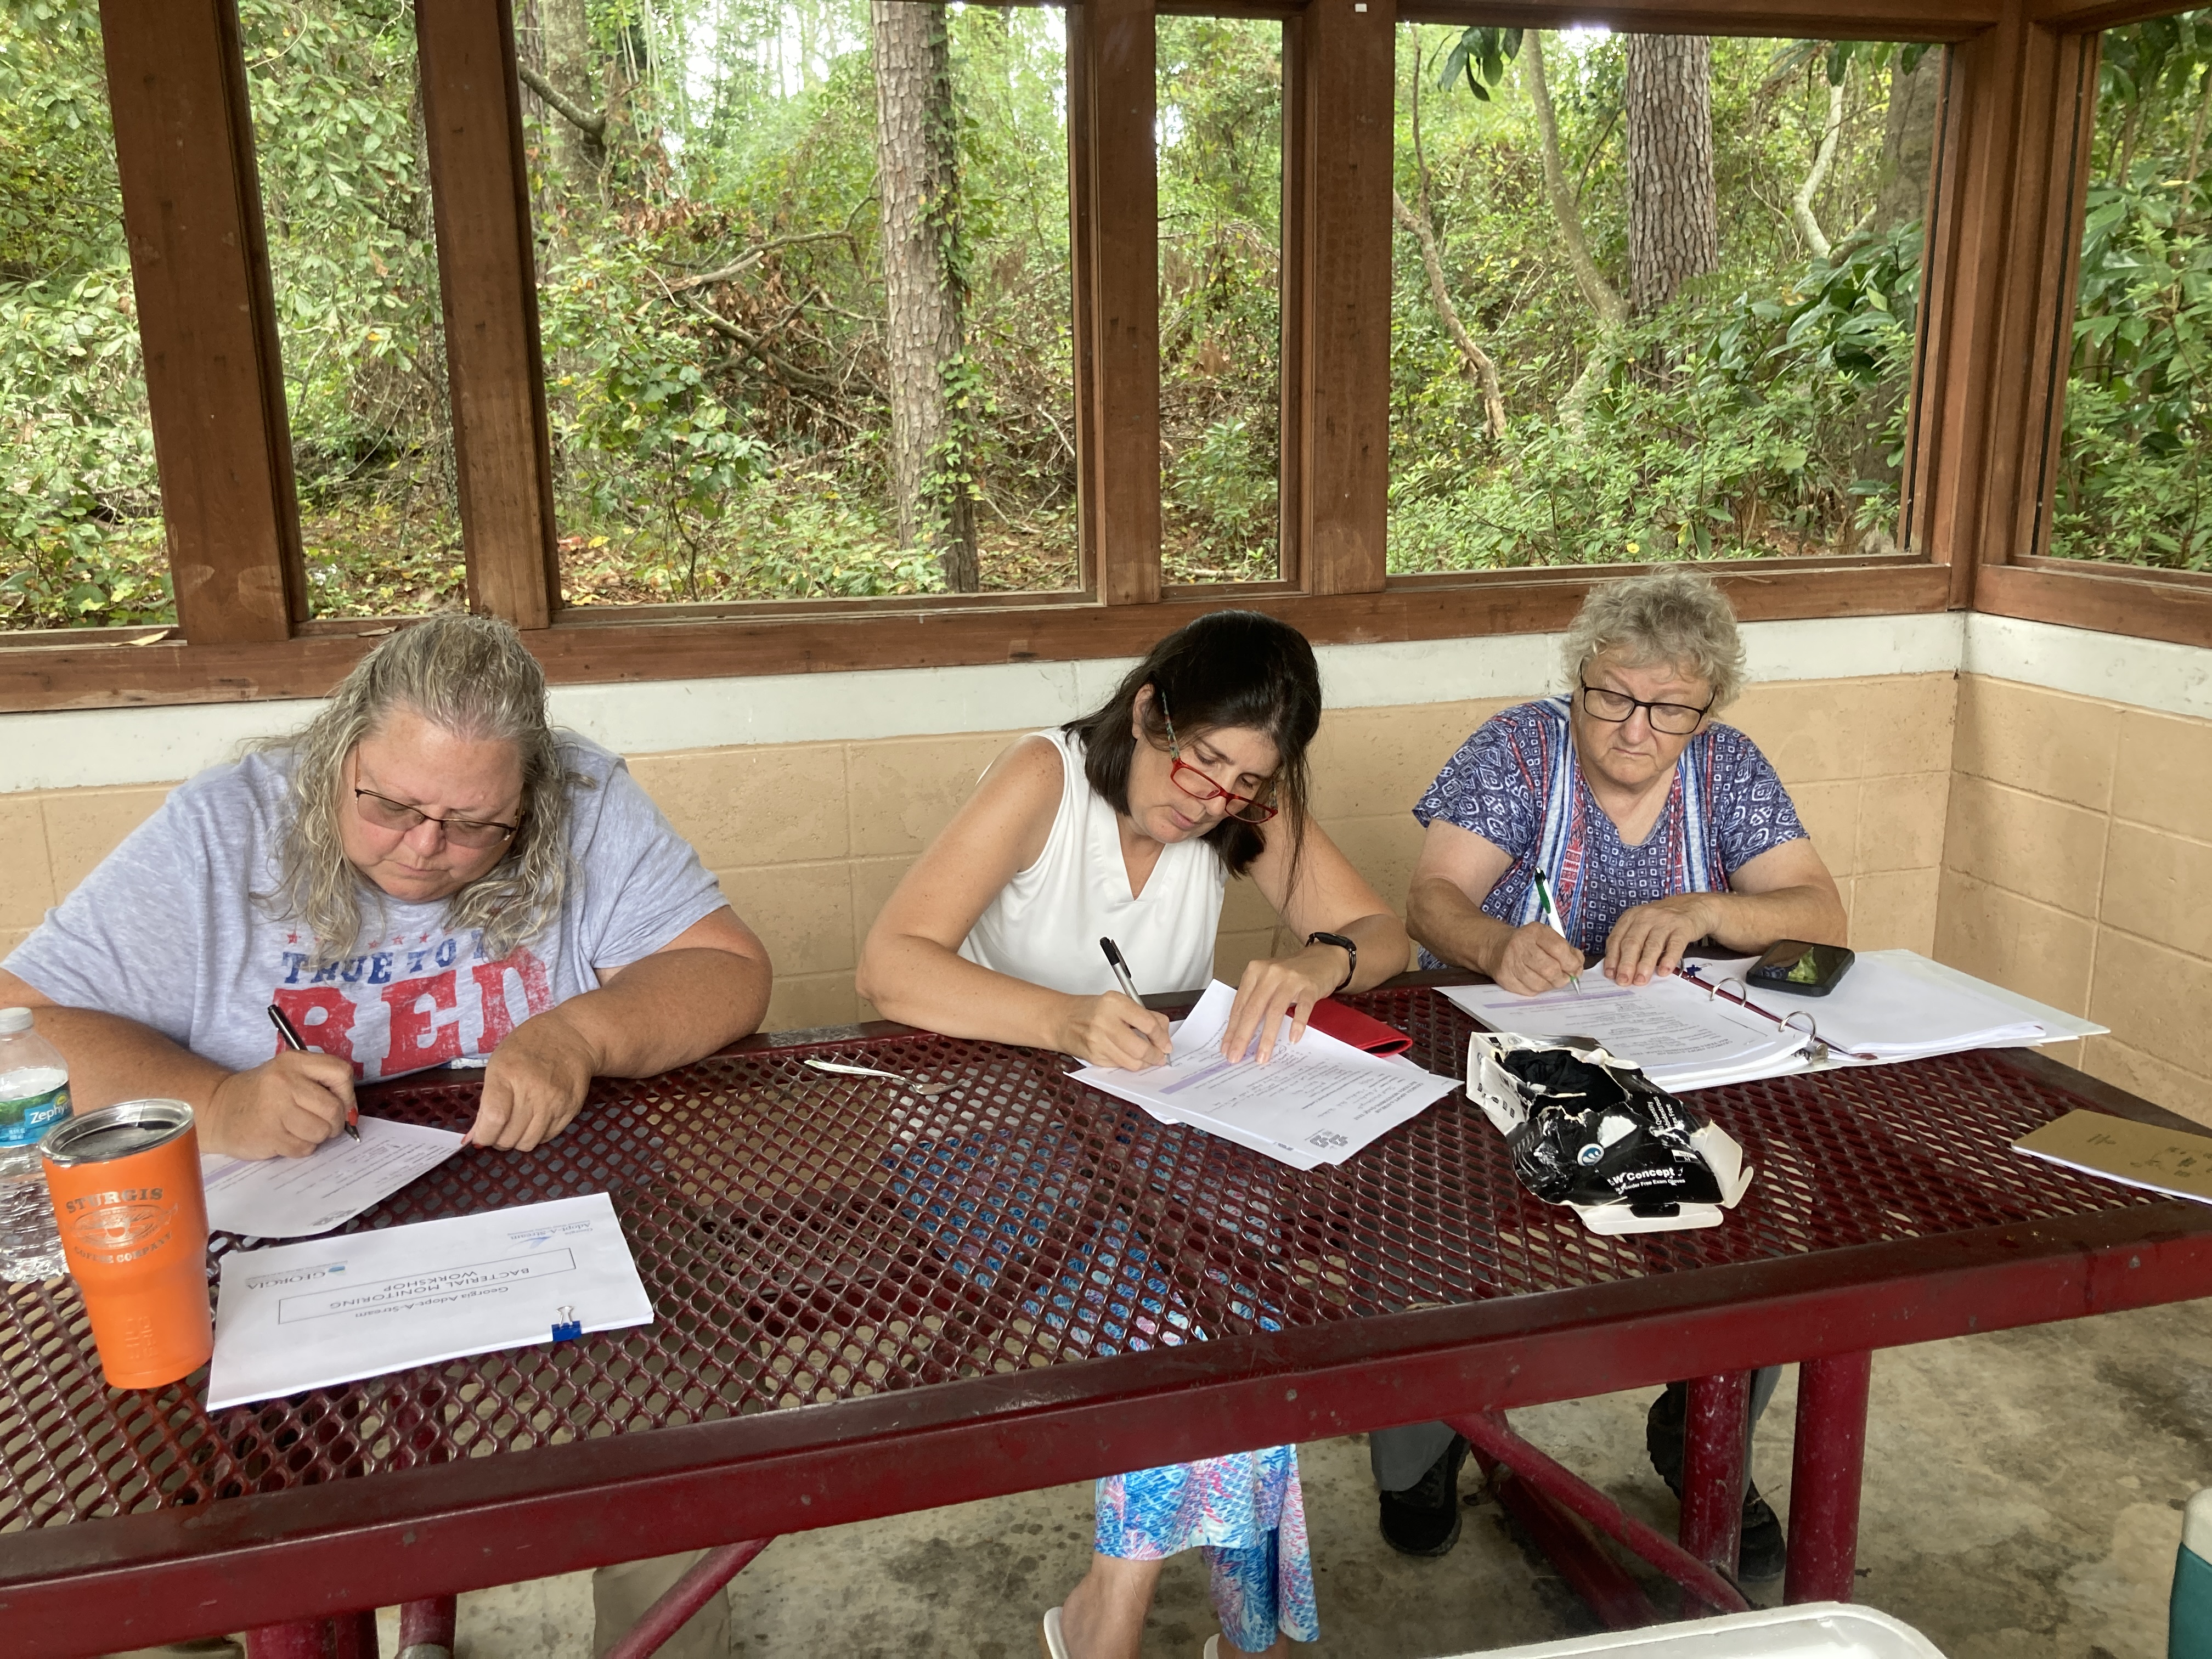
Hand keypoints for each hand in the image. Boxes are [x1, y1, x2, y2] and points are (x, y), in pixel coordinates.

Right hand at [204, 1051, 354, 1158]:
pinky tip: (286, 1138)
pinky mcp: (268, 1135)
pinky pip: (304, 1148)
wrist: (218, 1110)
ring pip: (321, 1131)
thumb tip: (352, 1113)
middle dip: (335, 1123)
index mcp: (294, 1062)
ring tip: (301, 1130)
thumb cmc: (262, 1093)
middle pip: (334, 1108)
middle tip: (323, 1124)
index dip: (348, 1094)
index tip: (341, 1105)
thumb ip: (321, 1084)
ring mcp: (275, 1109)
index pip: (341, 1073)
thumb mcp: (289, 1074)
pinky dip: (301, 1148)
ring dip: (317, 1137)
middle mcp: (284, 1082)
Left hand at [472, 1011, 599, 1149]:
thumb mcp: (498, 1064)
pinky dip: (536, 1135)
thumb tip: (473, 1137)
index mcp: (508, 1074)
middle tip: (497, 1130)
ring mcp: (555, 1101)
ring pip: (528, 1143)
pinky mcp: (571, 1109)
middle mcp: (533, 1090)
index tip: (481, 1135)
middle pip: (509, 1136)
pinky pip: (547, 1137)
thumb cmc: (527, 1047)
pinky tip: (533, 1121)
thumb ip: (486, 1101)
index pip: (494, 1118)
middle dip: (497, 1140)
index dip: (483, 1135)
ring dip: (517, 1141)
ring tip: (515, 1127)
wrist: (571, 1036)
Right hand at [1057, 992, 1171, 1069]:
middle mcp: (1105, 1022)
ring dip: (1144, 1063)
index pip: (1148, 1024)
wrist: (1061, 1020)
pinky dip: (1128, 1063)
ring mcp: (1098, 1041)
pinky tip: (1129, 1057)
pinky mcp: (1094, 1057)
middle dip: (1155, 1055)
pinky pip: (1119, 1065)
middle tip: (1160, 1056)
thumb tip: (1164, 1031)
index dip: (1162, 1037)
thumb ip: (1144, 1014)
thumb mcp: (1118, 1002)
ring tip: (1148, 1058)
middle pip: (1140, 1048)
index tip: (1166, 1043)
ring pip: (1131, 1062)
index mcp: (1114, 1003)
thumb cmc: (1091, 1010)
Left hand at [1223, 945, 1343, 1064]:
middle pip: (1253, 1009)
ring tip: (1263, 1056)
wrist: (1322, 958)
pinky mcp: (1309, 986)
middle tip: (1236, 1056)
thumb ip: (1255, 1000)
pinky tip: (1293, 1039)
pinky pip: (1303, 1007)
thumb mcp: (1268, 981)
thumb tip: (1241, 1033)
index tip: (1226, 1048)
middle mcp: (1270, 973)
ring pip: (1275, 1011)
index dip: (1232, 1029)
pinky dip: (1297, 1024)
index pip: (1240, 1005)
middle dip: (1243, 1036)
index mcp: (1254, 972)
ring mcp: (1290, 979)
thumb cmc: (1291, 974)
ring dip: (1267, 1037)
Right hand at [1485, 923, 1586, 995]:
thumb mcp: (1547, 938)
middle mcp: (1520, 945)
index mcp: (1535, 932)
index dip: (1572, 962)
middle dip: (1562, 977)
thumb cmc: (1529, 943)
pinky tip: (1536, 981)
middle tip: (1565, 978)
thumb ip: (1566, 950)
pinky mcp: (1505, 978)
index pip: (1559, 949)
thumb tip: (1578, 967)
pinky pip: (1529, 991)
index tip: (1576, 968)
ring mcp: (1511, 962)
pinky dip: (1537, 989)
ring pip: (1540, 984)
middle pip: (1550, 969)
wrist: (1497, 947)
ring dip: (1550, 985)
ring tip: (1551, 979)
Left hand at [1602, 894, 1717, 985]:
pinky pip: (1675, 945)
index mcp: (1631, 917)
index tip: (1610, 974)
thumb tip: (1619, 969)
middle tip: (1623, 980)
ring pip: (1652, 945)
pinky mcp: (1683, 927)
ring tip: (1641, 980)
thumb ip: (1631, 942)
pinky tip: (1664, 971)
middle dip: (1626, 964)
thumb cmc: (1663, 920)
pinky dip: (1668, 959)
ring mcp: (1665, 922)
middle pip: (1632, 942)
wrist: (1693, 906)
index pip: (1617, 938)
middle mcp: (1646, 917)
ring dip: (1645, 964)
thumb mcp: (1642, 925)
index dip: (1612, 957)